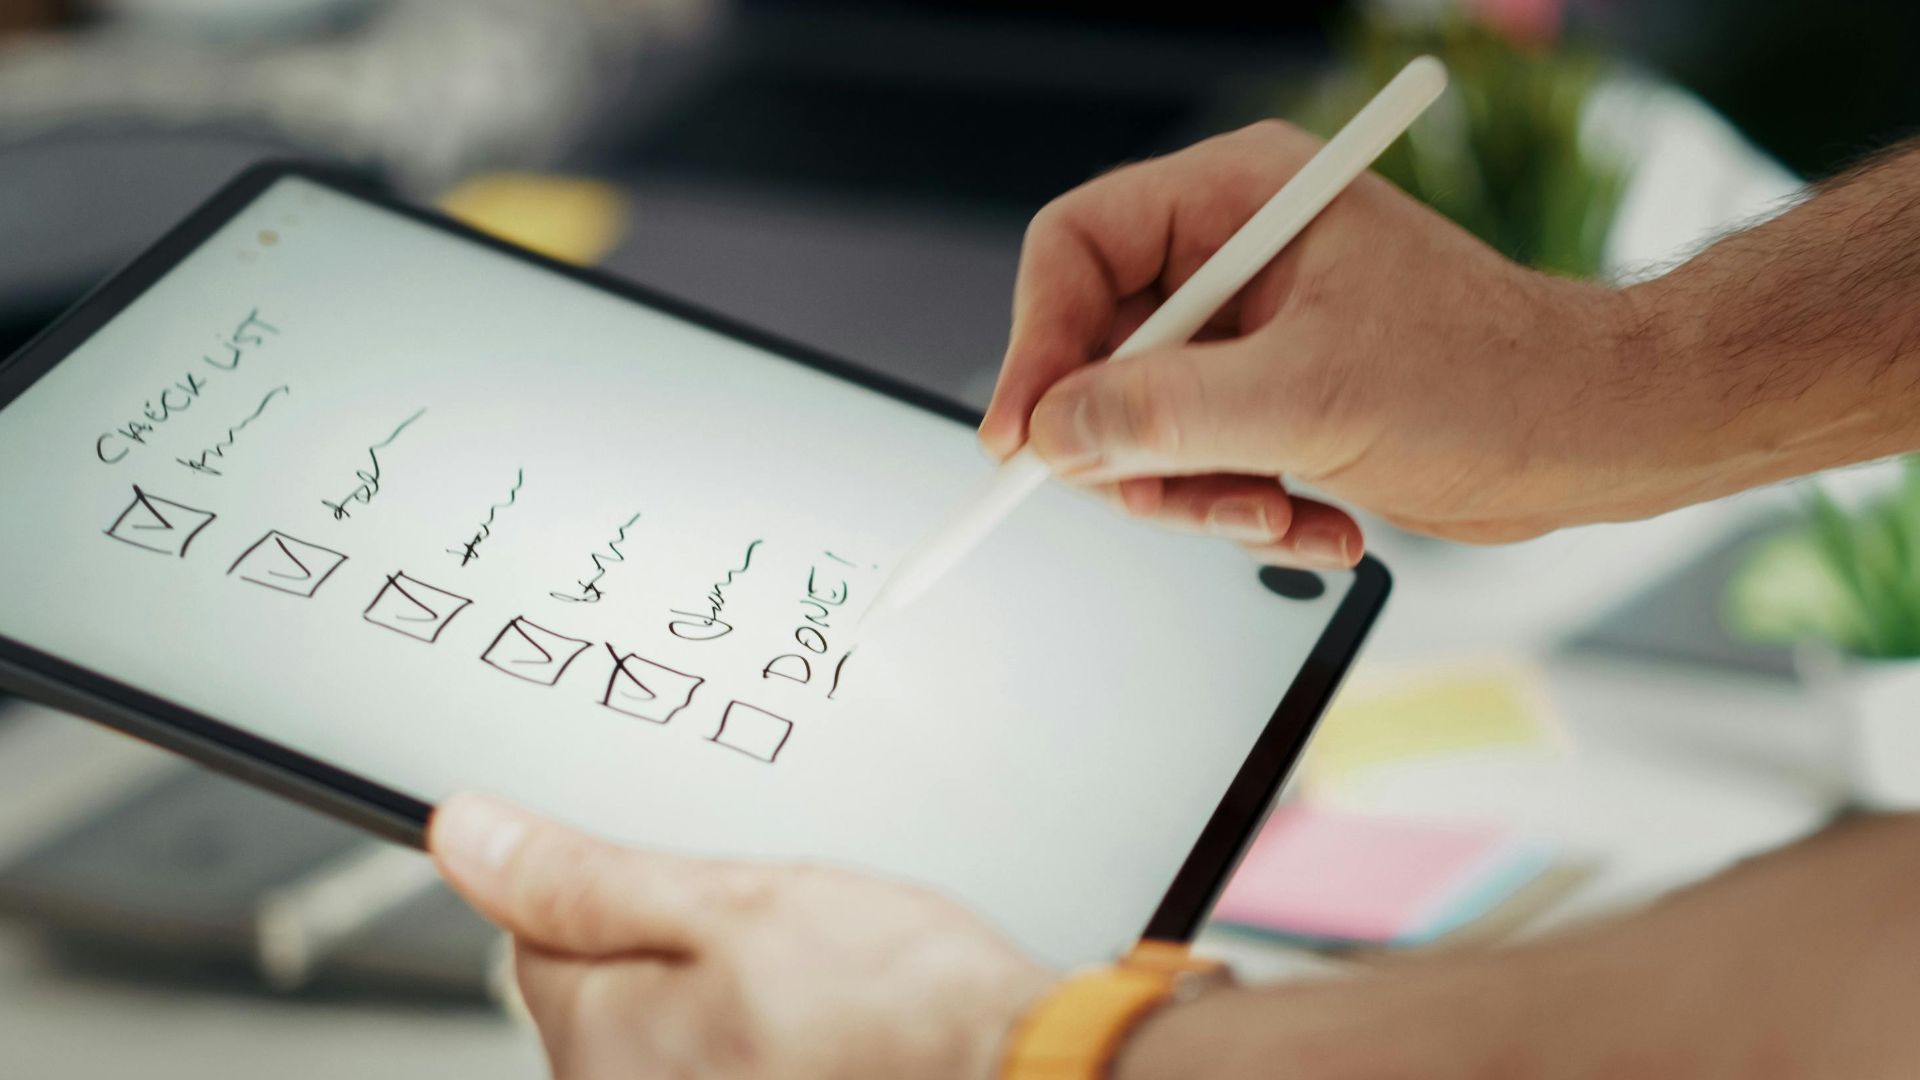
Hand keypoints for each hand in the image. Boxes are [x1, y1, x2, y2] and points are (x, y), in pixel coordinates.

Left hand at [429, 794, 1054, 1079]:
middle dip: (674, 944)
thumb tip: (467, 838)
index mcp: (599, 1040)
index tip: (685, 877)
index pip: (540, 933)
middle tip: (771, 927)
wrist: (1012, 1070)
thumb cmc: (895, 1001)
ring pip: (670, 1030)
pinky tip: (822, 1023)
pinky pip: (722, 1062)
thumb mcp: (733, 899)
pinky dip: (760, 1039)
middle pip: (605, 991)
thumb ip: (585, 876)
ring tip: (813, 975)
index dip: (615, 884)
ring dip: (723, 994)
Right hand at [979, 119, 1656, 559]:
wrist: (1592, 439)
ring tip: (1276, 521)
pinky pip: (1196, 462)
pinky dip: (1241, 510)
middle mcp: (1233, 257)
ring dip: (1194, 497)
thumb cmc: (1489, 382)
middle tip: (1172, 504)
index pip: (1075, 247)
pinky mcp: (1270, 398)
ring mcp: (1250, 332)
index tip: (1022, 441)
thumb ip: (1166, 414)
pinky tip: (1318, 527)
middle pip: (1096, 351)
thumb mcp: (1311, 400)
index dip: (1035, 344)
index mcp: (1239, 200)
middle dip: (1132, 449)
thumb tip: (1051, 432)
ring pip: (1139, 424)